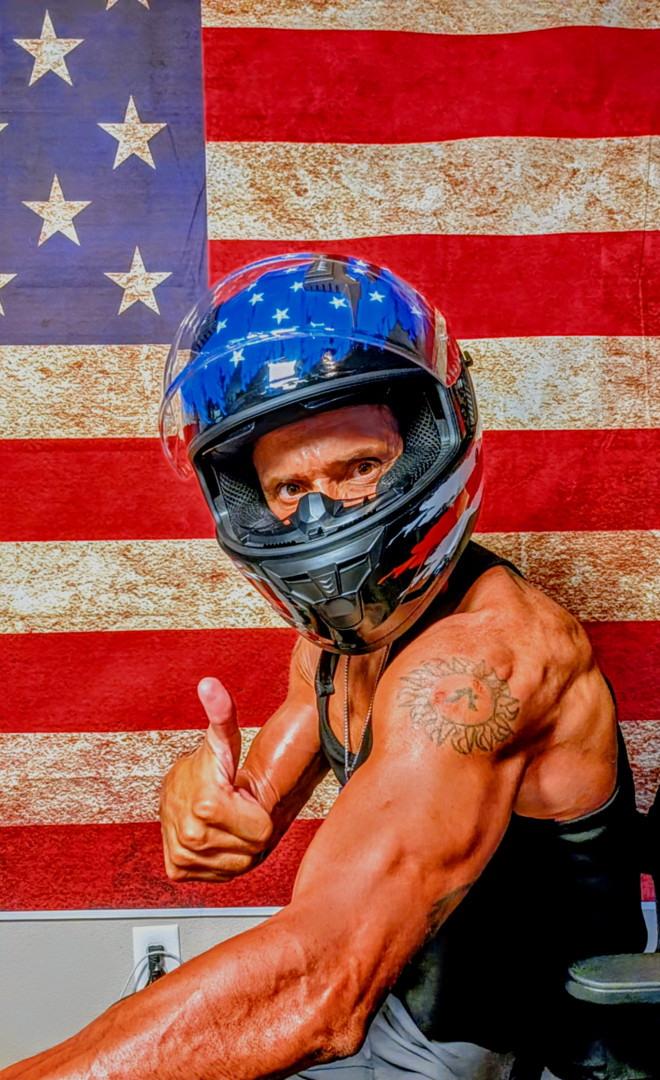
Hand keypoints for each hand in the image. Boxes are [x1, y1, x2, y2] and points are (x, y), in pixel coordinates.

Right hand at [159, 678, 273, 880]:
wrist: (179, 789)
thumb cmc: (212, 765)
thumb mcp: (224, 739)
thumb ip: (222, 713)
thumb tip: (210, 684)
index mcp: (207, 804)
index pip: (263, 833)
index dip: (257, 813)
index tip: (241, 795)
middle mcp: (191, 836)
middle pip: (252, 851)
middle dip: (249, 831)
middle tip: (234, 809)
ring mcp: (182, 855)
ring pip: (237, 867)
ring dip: (237, 847)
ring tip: (225, 822)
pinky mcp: (176, 869)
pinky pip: (217, 876)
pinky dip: (219, 861)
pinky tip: (213, 837)